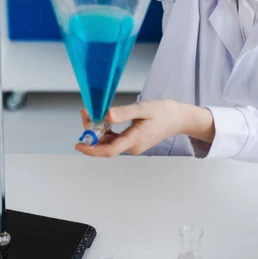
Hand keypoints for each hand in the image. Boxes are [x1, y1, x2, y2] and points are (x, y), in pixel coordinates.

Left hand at [75, 100, 214, 156]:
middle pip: (106, 146)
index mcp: (135, 140)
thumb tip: (106, 116)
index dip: (92, 149)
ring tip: (91, 113)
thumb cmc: (164, 112)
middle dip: (92, 134)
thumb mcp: (143, 109)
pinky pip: (115, 139)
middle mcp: (132, 146)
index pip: (109, 150)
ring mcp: (133, 145)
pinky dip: (106, 130)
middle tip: (85, 114)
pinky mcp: (133, 141)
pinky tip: (103, 119)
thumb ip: (124, 113)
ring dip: (98, 131)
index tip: (79, 144)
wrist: (178, 118)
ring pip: (109, 142)